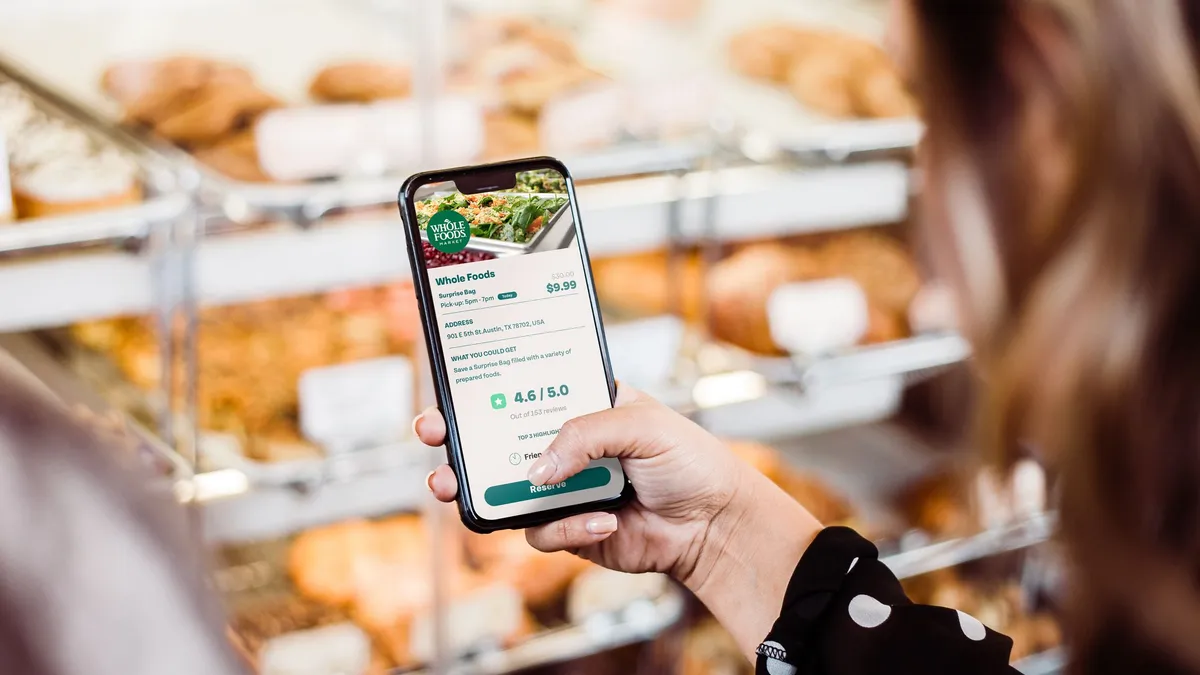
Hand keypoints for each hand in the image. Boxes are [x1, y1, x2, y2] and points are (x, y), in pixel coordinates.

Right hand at [415, 385, 742, 584]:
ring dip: (482, 490)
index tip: (452, 388)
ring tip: (460, 488)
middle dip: (458, 440)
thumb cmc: (689, 461)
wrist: (714, 525)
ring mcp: (564, 489)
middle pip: (498, 442)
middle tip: (433, 437)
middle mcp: (566, 446)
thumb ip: (584, 434)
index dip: (485, 389)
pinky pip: (540, 532)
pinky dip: (568, 528)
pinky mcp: (569, 530)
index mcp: (582, 406)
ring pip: (504, 491)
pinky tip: (605, 521)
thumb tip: (535, 469)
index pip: (524, 391)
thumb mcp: (642, 424)